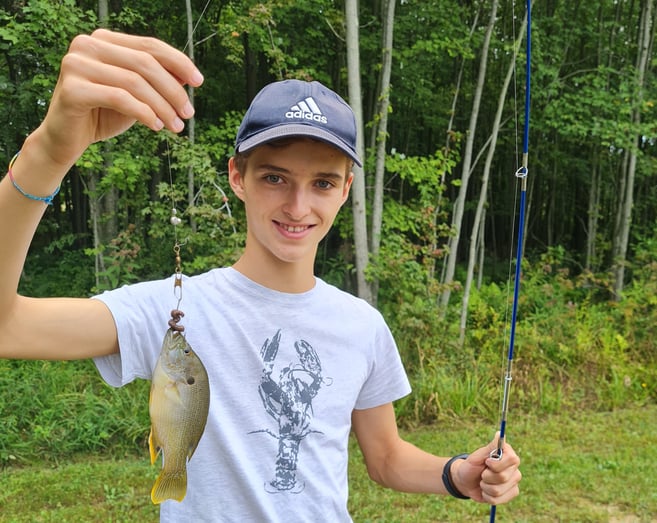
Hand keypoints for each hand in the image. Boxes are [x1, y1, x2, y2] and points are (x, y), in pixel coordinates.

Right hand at [38, 29, 202, 167]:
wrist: (67, 139)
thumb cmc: (104, 115)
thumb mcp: (137, 96)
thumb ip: (158, 81)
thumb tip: (189, 76)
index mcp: (104, 40)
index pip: (150, 45)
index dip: (178, 62)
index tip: (199, 82)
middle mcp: (87, 45)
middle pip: (145, 63)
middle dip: (173, 90)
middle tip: (189, 113)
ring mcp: (76, 64)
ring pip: (135, 82)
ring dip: (162, 106)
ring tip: (176, 126)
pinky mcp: (72, 89)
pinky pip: (120, 98)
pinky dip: (144, 113)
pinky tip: (156, 126)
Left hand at [453, 436, 521, 504]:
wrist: (466, 481)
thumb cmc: (471, 465)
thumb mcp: (478, 455)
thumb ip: (491, 446)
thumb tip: (499, 434)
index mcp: (508, 455)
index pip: (512, 459)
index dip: (498, 464)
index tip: (487, 462)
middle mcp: (514, 469)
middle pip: (503, 477)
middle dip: (487, 476)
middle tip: (482, 473)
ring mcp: (514, 482)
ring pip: (498, 490)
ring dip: (485, 487)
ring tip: (483, 482)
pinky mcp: (511, 494)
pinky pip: (497, 500)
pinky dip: (487, 496)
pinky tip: (486, 491)